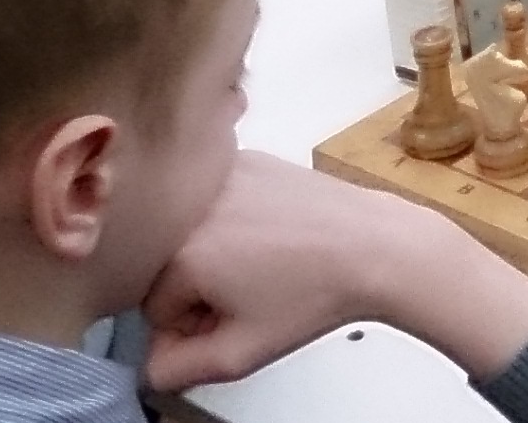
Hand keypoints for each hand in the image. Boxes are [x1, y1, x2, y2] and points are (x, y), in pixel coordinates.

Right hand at [144, 151, 527, 391]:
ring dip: (213, 252)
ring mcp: (219, 175)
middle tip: (247, 298)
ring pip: (189, 231)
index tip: (225, 323)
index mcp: (181, 254)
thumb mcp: (240, 353)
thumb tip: (152, 365)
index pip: (153, 308)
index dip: (191, 325)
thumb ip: (176, 369)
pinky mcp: (245, 159)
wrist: (375, 247)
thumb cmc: (317, 293)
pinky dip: (232, 218)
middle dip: (198, 289)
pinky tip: (270, 235)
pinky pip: (215, 199)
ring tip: (264, 266)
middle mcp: (192, 205)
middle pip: (167, 265)